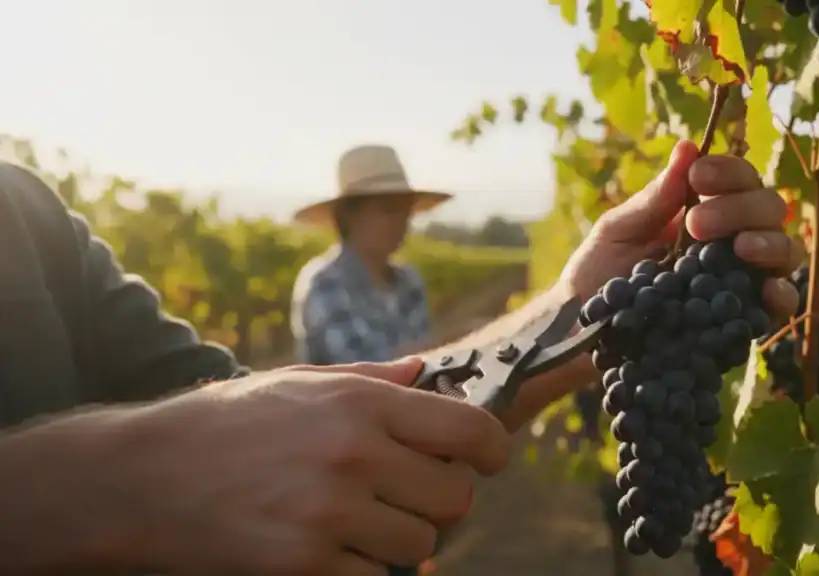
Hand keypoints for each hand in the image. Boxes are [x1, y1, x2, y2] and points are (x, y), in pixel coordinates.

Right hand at [118, 358, 509, 574]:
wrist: (141, 477)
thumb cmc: (227, 423)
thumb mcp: (300, 381)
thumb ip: (373, 380)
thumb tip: (429, 373)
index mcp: (360, 403)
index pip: (470, 431)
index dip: (492, 449)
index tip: (487, 460)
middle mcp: (354, 455)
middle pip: (456, 500)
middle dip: (441, 500)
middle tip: (409, 494)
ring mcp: (330, 514)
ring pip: (421, 547)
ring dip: (400, 539)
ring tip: (358, 520)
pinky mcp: (304, 566)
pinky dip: (361, 569)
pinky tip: (328, 546)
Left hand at [503, 141, 802, 426]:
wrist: (582, 331)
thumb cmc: (597, 273)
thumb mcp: (618, 230)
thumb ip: (655, 197)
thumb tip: (688, 147)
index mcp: (703, 211)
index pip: (737, 180)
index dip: (728, 171)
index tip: (698, 176)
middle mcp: (729, 242)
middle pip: (768, 209)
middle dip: (740, 207)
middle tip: (697, 224)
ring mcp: (739, 280)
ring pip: (783, 251)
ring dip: (769, 243)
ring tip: (740, 248)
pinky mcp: (740, 321)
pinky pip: (778, 305)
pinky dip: (781, 294)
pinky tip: (767, 291)